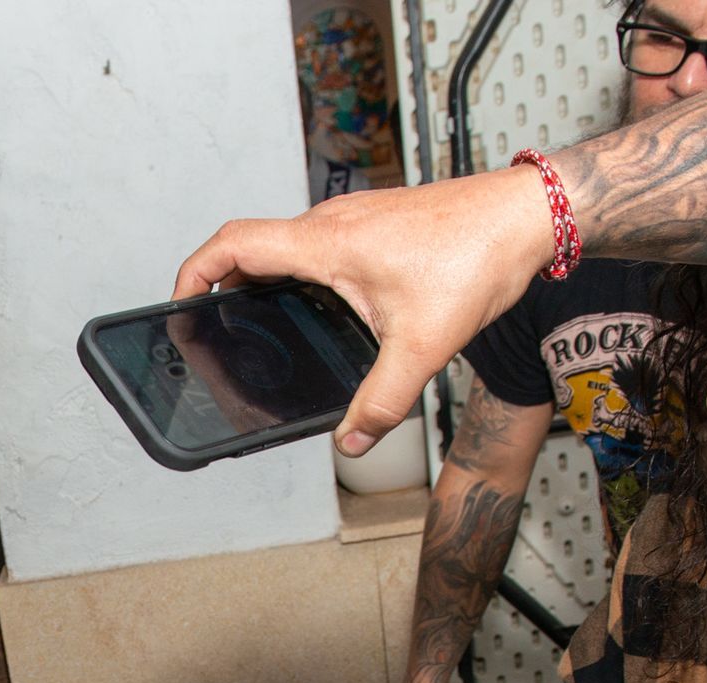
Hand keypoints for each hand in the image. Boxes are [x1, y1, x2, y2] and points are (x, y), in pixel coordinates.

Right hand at [173, 165, 553, 454]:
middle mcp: (333, 223)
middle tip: (214, 327)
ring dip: (265, 281)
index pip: (232, 244)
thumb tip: (352, 440)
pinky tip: (324, 311)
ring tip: (260, 324)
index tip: (178, 304)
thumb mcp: (423, 347)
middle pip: (252, 248)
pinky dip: (302, 276)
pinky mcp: (378, 226)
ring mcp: (355, 221)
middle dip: (223, 286)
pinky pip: (321, 247)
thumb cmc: (478, 257)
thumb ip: (381, 401)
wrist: (528, 217)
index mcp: (325, 243)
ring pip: (289, 247)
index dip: (193, 272)